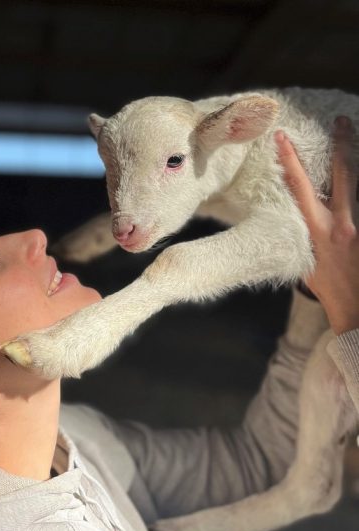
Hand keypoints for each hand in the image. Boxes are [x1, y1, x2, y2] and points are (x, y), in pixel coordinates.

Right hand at [275, 117, 358, 334]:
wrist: (357, 306)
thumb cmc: (327, 288)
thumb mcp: (304, 261)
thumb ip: (301, 236)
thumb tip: (295, 220)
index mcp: (318, 229)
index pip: (300, 187)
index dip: (290, 160)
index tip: (283, 137)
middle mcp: (343, 221)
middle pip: (343, 174)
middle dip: (342, 144)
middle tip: (341, 120)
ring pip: (357, 184)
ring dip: (354, 160)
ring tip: (352, 136)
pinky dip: (356, 186)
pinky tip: (355, 176)